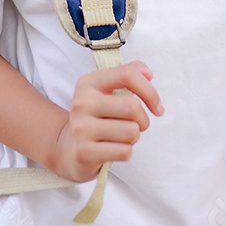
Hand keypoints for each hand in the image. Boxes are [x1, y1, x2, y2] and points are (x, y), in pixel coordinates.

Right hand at [51, 60, 163, 182]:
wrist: (68, 149)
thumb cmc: (97, 117)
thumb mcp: (107, 91)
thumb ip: (128, 74)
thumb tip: (147, 73)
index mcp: (89, 82)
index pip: (127, 75)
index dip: (149, 91)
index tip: (157, 107)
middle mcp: (82, 102)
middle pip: (132, 106)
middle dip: (143, 120)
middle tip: (134, 125)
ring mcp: (81, 128)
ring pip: (131, 131)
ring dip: (133, 138)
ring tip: (121, 138)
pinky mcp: (84, 152)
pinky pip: (124, 151)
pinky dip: (126, 152)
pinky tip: (113, 149)